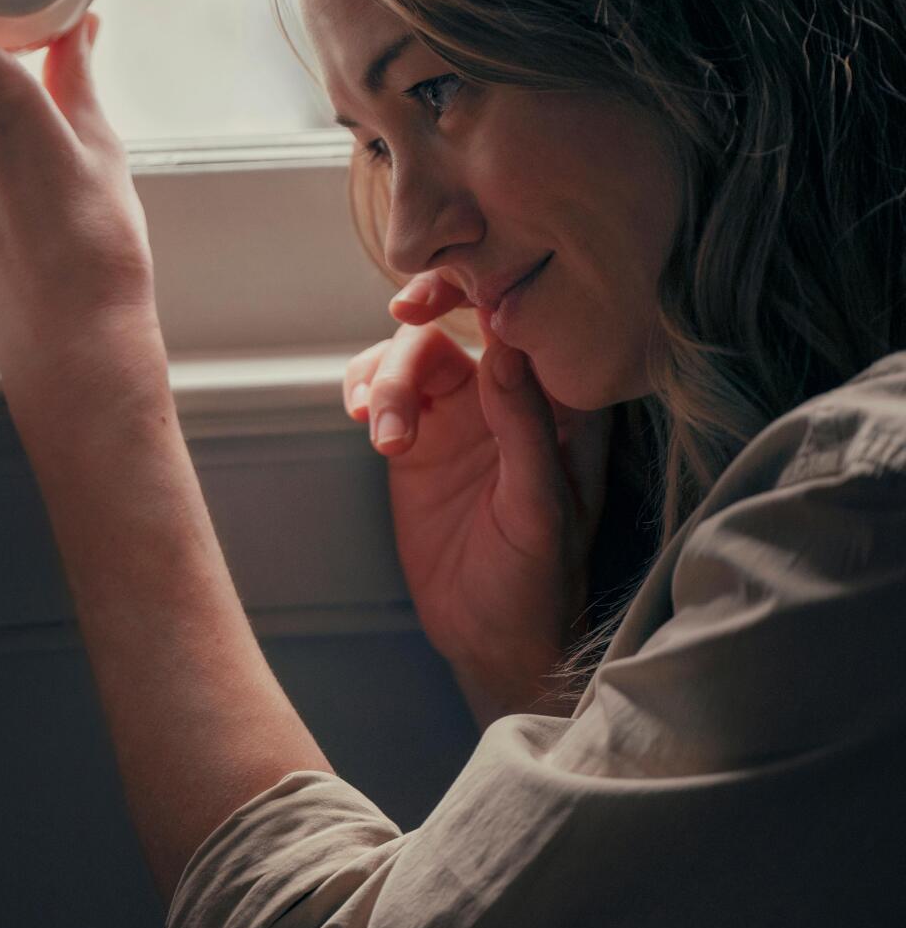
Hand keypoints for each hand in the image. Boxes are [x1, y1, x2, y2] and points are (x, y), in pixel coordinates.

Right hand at [345, 274, 612, 721]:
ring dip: (389, 378)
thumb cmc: (536, 582)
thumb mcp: (539, 509)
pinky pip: (382, 386)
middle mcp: (511, 395)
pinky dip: (364, 388)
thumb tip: (504, 345)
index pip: (532, 321)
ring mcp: (459, 412)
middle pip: (462, 321)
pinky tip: (362, 420)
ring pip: (415, 350)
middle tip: (402, 325)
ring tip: (383, 435)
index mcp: (563, 404)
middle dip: (427, 316)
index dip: (491, 289)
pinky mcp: (415, 436)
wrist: (488, 638)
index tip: (452, 295)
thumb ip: (525, 426)